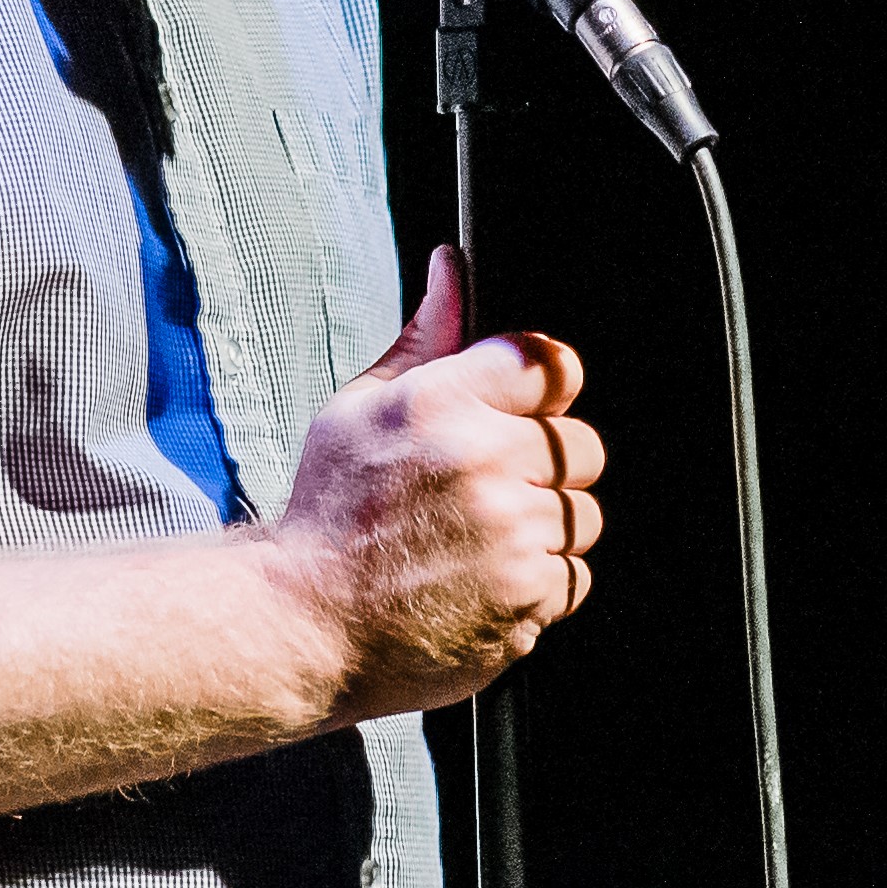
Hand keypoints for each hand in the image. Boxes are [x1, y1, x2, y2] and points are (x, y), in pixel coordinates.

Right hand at [265, 246, 603, 720]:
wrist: (304, 621)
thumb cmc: (329, 512)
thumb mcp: (358, 409)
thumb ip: (424, 339)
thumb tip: (452, 266)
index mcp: (442, 402)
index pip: (549, 365)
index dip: (539, 394)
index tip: (517, 415)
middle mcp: (485, 461)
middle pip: (582, 446)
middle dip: (543, 468)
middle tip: (480, 494)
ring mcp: (513, 533)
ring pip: (581, 518)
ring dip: (542, 532)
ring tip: (472, 545)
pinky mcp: (529, 596)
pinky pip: (573, 578)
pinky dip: (536, 586)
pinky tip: (479, 583)